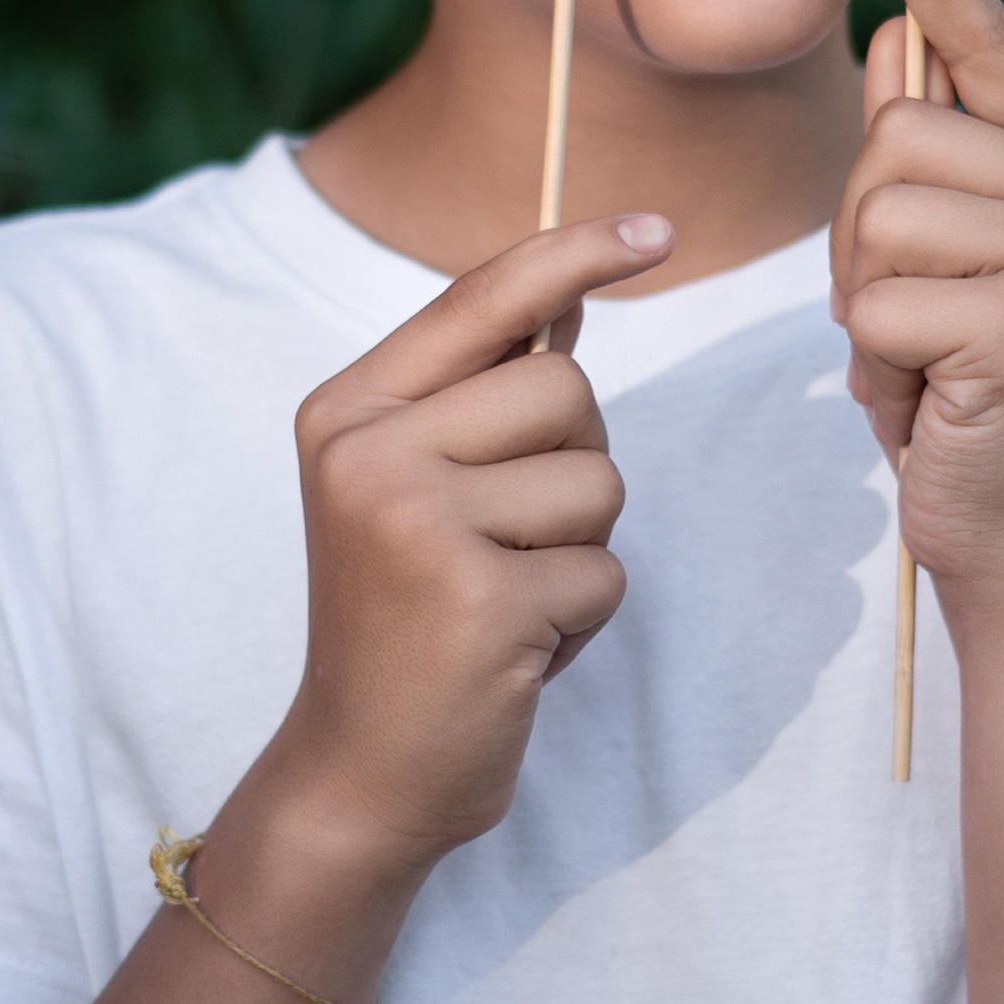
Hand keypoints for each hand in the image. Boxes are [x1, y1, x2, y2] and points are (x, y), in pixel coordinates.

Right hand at [268, 213, 671, 874]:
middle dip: (573, 463)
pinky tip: (517, 650)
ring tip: (507, 597)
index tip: (657, 230)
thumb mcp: (417, 486)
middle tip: (506, 542)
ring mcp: (415, 524)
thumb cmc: (410, 618)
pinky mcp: (476, 601)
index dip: (576, 254)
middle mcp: (367, 453)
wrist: (359, 773)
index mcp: (347, 410)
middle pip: (564, 389)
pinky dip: (584, 617)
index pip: (481, 297)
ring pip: (598, 480)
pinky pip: (605, 570)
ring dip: (582, 547)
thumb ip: (481, 395)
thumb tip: (570, 298)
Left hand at [830, 0, 1003, 610]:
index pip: (987, 40)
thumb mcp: (939, 257)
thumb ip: (928, 155)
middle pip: (894, 134)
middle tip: (905, 316)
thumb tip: (891, 41)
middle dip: (857, 232)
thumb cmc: (962, 387)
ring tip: (921, 360)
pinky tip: (929, 403)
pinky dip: (875, 365)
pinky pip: (878, 302)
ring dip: (864, 303)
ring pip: (879, 213)